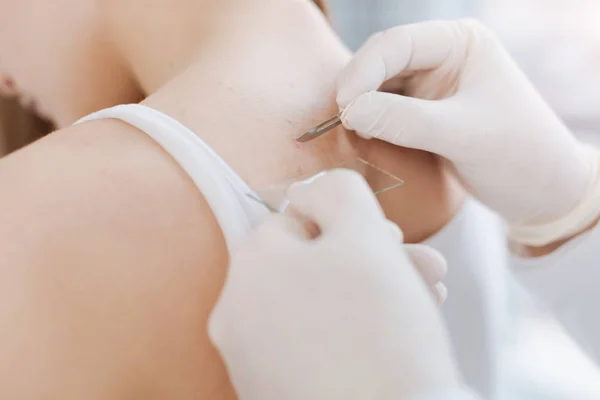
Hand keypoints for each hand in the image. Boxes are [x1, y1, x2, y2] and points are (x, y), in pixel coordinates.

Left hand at [208, 170, 460, 399]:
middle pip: (310, 265)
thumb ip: (337, 191)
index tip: (394, 238)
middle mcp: (235, 313)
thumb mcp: (365, 236)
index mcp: (250, 266)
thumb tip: (314, 188)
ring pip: (314, 305)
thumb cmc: (381, 332)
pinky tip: (389, 339)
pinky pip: (310, 345)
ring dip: (368, 295)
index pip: (298, 218)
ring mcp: (249, 358)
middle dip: (372, 260)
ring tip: (421, 304)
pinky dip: (348, 334)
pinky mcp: (270, 390)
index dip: (353, 222)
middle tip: (422, 270)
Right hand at [336, 20, 599, 245]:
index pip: (398, 44)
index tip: (345, 105)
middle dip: (358, 87)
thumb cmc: (516, 154)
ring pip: (378, 86)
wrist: (539, 191)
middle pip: (382, 61)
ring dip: (361, 106)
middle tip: (341, 120)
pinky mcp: (423, 112)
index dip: (364, 70)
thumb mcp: (462, 135)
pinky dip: (370, 122)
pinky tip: (363, 137)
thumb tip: (351, 111)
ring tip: (350, 130)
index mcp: (460, 43)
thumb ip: (405, 121)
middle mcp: (442, 56)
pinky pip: (384, 109)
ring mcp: (430, 84)